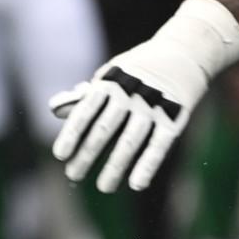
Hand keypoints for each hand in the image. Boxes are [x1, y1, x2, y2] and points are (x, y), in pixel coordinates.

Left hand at [49, 0, 238, 191]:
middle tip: (73, 175)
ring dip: (115, 166)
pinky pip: (159, 145)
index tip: (60, 155)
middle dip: (87, 154)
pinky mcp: (175, 117)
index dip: (72, 133)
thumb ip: (85, 95)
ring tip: (104, 187)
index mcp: (110, 82)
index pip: (86, 111)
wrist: (184, 51)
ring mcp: (153, 105)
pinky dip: (148, 165)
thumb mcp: (110, 74)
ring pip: (130, 141)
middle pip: (105, 129)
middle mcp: (130, 93)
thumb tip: (54, 110)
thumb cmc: (137, 68)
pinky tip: (137, 184)